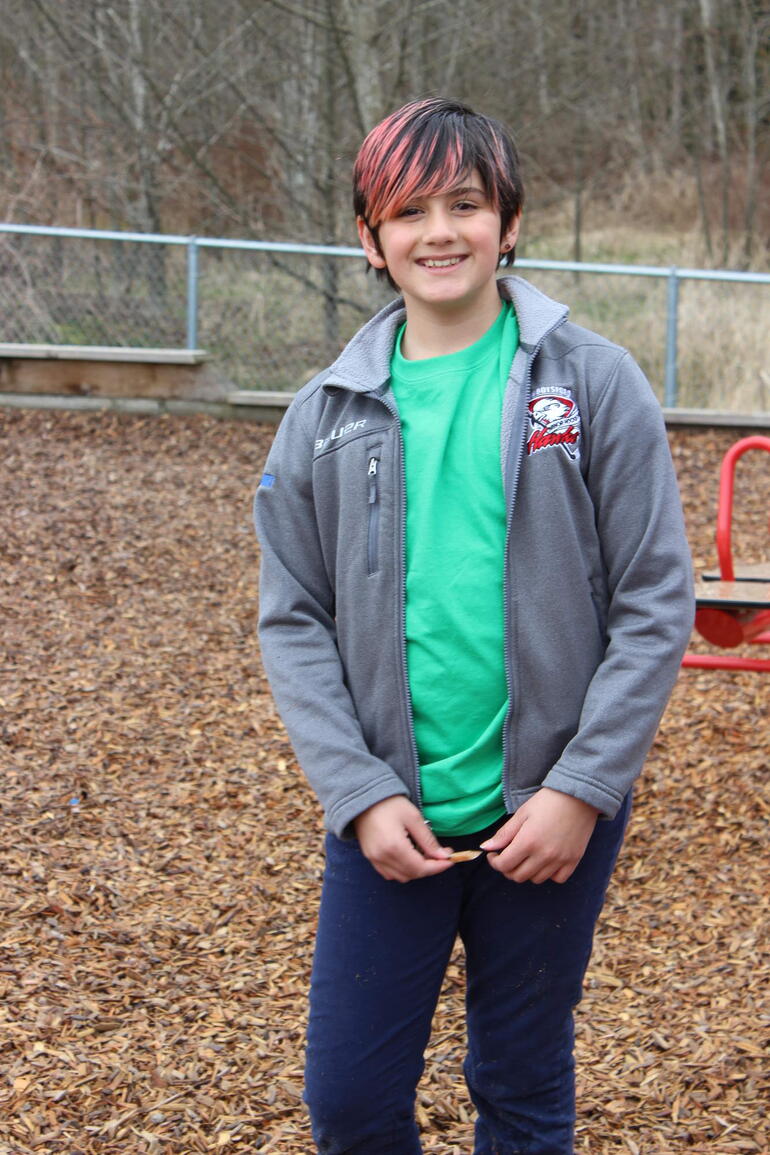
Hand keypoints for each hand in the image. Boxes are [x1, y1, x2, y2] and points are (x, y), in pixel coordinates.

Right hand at [353, 796, 453, 882]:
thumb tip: (443, 856)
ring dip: (415, 870)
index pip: (421, 868)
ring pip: (401, 877)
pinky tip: (408, 857)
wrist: (364, 797)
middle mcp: (383, 857)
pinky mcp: (370, 857)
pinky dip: (402, 870)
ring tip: (423, 854)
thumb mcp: (414, 818)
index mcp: (395, 847)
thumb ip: (428, 840)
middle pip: (412, 874)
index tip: (450, 860)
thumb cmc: (390, 803)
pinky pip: (389, 873)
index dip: (438, 867)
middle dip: (429, 868)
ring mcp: (374, 859)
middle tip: (439, 854)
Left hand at [480, 788, 598, 883]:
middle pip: (518, 876)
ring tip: (526, 857)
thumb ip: (504, 834)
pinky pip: (557, 879)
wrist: (578, 796)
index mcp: (528, 842)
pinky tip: (545, 861)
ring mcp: (560, 860)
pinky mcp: (574, 860)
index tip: (493, 854)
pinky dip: (549, 874)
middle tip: (507, 856)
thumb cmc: (547, 801)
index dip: (494, 862)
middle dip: (508, 868)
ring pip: (536, 879)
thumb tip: (485, 848)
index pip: (504, 865)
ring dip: (526, 871)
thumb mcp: (522, 814)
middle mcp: (544, 855)